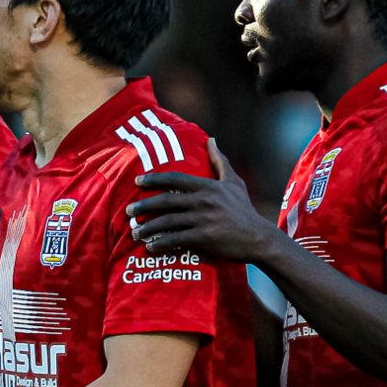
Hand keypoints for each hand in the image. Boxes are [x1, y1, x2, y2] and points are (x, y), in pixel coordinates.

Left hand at [127, 140, 275, 262]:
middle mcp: (204, 201)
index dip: (154, 179)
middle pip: (166, 200)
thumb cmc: (243, 209)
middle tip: (128, 212)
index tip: (137, 181)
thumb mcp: (234, 182)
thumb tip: (211, 139)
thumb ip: (220, 161)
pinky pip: (176, 239)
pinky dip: (161, 243)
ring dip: (148, 228)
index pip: (175, 179)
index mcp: (208, 186)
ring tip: (134, 233)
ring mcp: (204, 219)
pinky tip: (150, 246)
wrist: (258, 237)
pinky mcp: (205, 237)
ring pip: (167, 222)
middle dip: (144, 206)